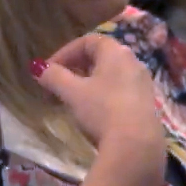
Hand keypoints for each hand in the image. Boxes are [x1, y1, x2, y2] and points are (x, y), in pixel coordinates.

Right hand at [33, 34, 164, 176]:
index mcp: (117, 52)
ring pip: (109, 76)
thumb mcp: (72, 93)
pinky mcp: (146, 103)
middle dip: (74, 70)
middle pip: (100, 58)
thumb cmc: (102, 110)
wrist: (136, 144)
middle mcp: (134, 62)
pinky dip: (101, 95)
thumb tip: (38, 68)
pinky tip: (91, 113)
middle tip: (55, 86)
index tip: (48, 70)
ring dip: (86, 84)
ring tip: (69, 101)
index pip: (88, 41)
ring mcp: (143, 83)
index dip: (65, 53)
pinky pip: (120, 90)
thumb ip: (54, 77)